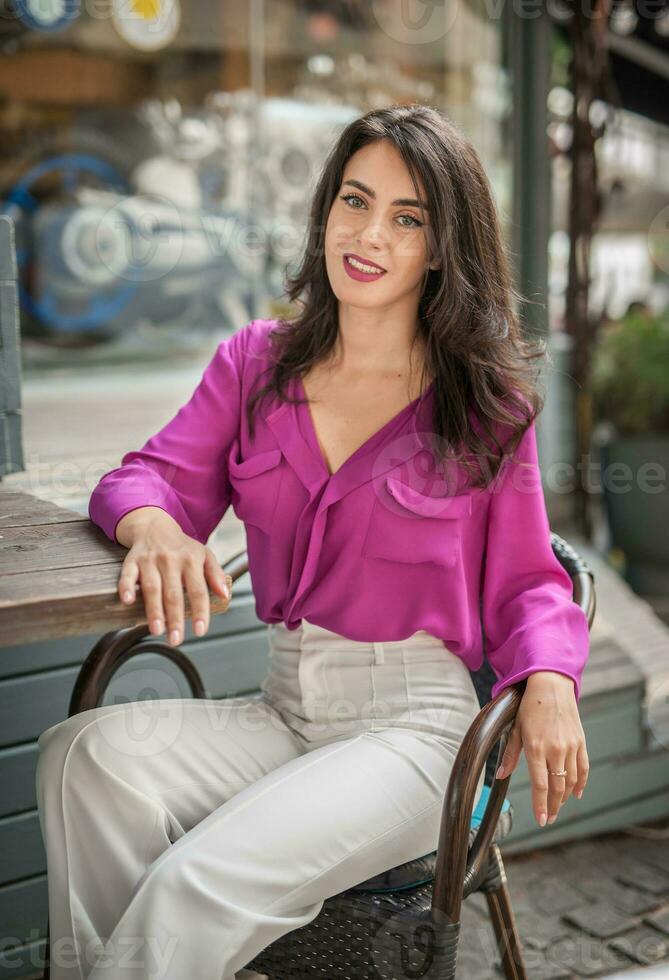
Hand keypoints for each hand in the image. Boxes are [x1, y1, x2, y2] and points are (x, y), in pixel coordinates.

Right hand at [116, 518, 231, 645]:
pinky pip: (128, 574)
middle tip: (176, 638)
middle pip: (174, 593)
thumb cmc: (182, 547)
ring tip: (157, 629)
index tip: (200, 630)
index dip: (200, 611)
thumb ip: (216, 575)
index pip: (198, 590)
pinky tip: (127, 600)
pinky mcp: (132, 560)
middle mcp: (171, 560)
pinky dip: (126, 587)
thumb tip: (224, 594)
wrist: (155, 526)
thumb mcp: (204, 555)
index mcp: (191, 560)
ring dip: (154, 610)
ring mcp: (150, 560)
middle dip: (175, 618)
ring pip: (152, 587)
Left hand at [494, 671, 588, 827]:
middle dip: (553, 806)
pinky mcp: (580, 742)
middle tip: (549, 818)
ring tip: (557, 807)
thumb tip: (501, 775)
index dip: (540, 805)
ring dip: (564, 797)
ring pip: (570, 780)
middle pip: (556, 786)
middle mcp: (555, 749)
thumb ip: (510, 754)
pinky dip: (581, 783)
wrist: (551, 685)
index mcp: (536, 747)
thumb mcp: (516, 728)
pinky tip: (576, 793)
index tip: (541, 820)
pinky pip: (583, 768)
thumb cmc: (529, 706)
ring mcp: (570, 746)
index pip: (540, 784)